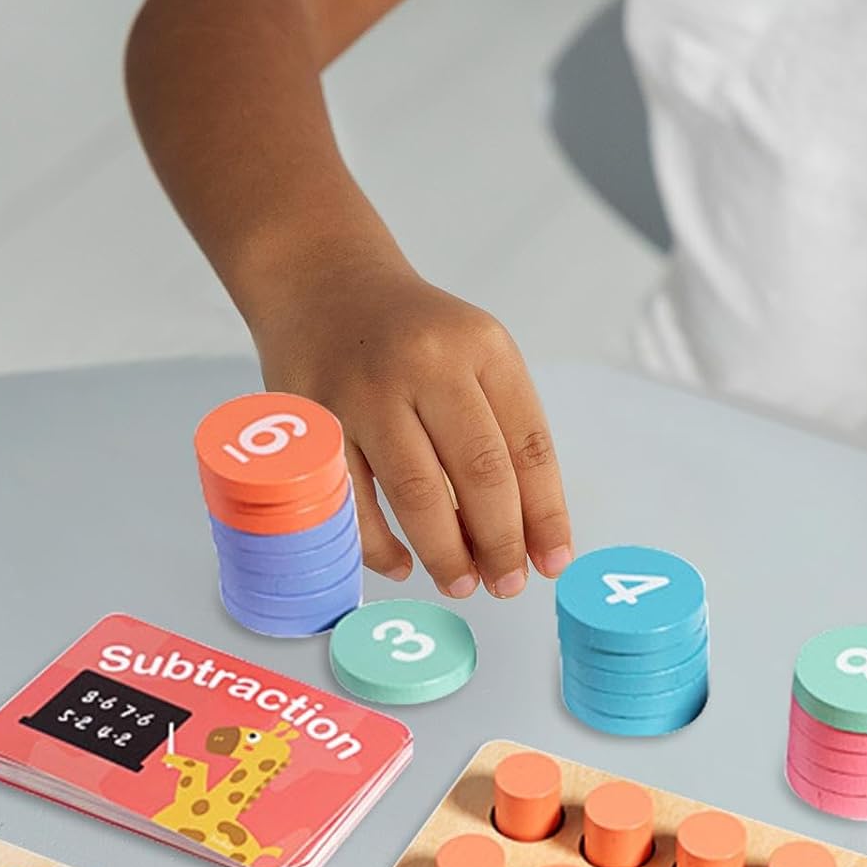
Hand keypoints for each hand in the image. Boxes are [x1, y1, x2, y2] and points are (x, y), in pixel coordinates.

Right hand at [254, 268, 571, 598]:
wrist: (322, 280)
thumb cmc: (410, 336)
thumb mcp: (471, 354)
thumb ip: (500, 429)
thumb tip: (528, 534)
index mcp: (482, 347)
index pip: (528, 445)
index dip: (546, 513)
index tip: (553, 562)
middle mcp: (427, 363)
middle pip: (479, 471)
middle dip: (500, 542)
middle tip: (508, 586)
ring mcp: (365, 390)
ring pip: (417, 491)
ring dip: (446, 552)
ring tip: (463, 585)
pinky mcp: (313, 418)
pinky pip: (352, 499)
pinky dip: (379, 544)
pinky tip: (402, 565)